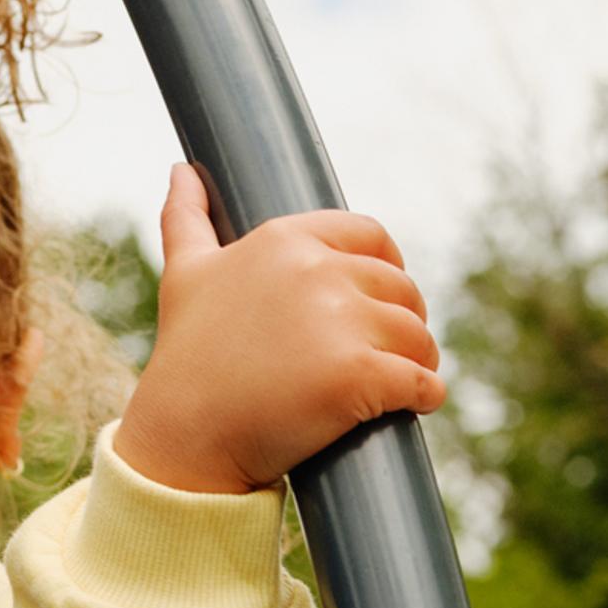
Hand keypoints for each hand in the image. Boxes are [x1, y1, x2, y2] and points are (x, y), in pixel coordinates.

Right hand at [110, 165, 445, 494]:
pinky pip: (422, 382)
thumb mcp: (184, 275)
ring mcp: (341, 323)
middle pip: (401, 289)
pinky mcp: (359, 376)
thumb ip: (186, 218)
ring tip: (398, 385)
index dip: (386, 268)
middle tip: (385, 354)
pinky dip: (425, 397)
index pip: (371, 235)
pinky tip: (411, 406)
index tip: (377, 302)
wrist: (183, 437)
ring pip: (417, 336)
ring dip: (418, 362)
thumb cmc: (186, 356)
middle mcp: (317, 271)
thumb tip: (182, 170)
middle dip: (401, 323)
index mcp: (285, 240)